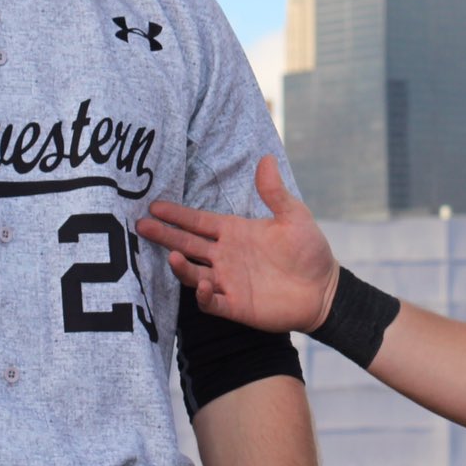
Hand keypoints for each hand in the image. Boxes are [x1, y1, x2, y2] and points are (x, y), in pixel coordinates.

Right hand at [139, 155, 340, 333]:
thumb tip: (266, 160)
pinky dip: (203, 295)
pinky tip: (202, 285)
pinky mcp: (235, 305)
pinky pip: (211, 302)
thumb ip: (274, 193)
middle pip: (188, 244)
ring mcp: (228, 281)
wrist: (325, 289)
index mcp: (235, 232)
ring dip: (181, 265)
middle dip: (165, 235)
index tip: (155, 205)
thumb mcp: (294, 216)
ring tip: (171, 255)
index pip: (199, 221)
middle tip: (141, 225)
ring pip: (194, 272)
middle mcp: (226, 255)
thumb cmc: (310, 250)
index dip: (177, 214)